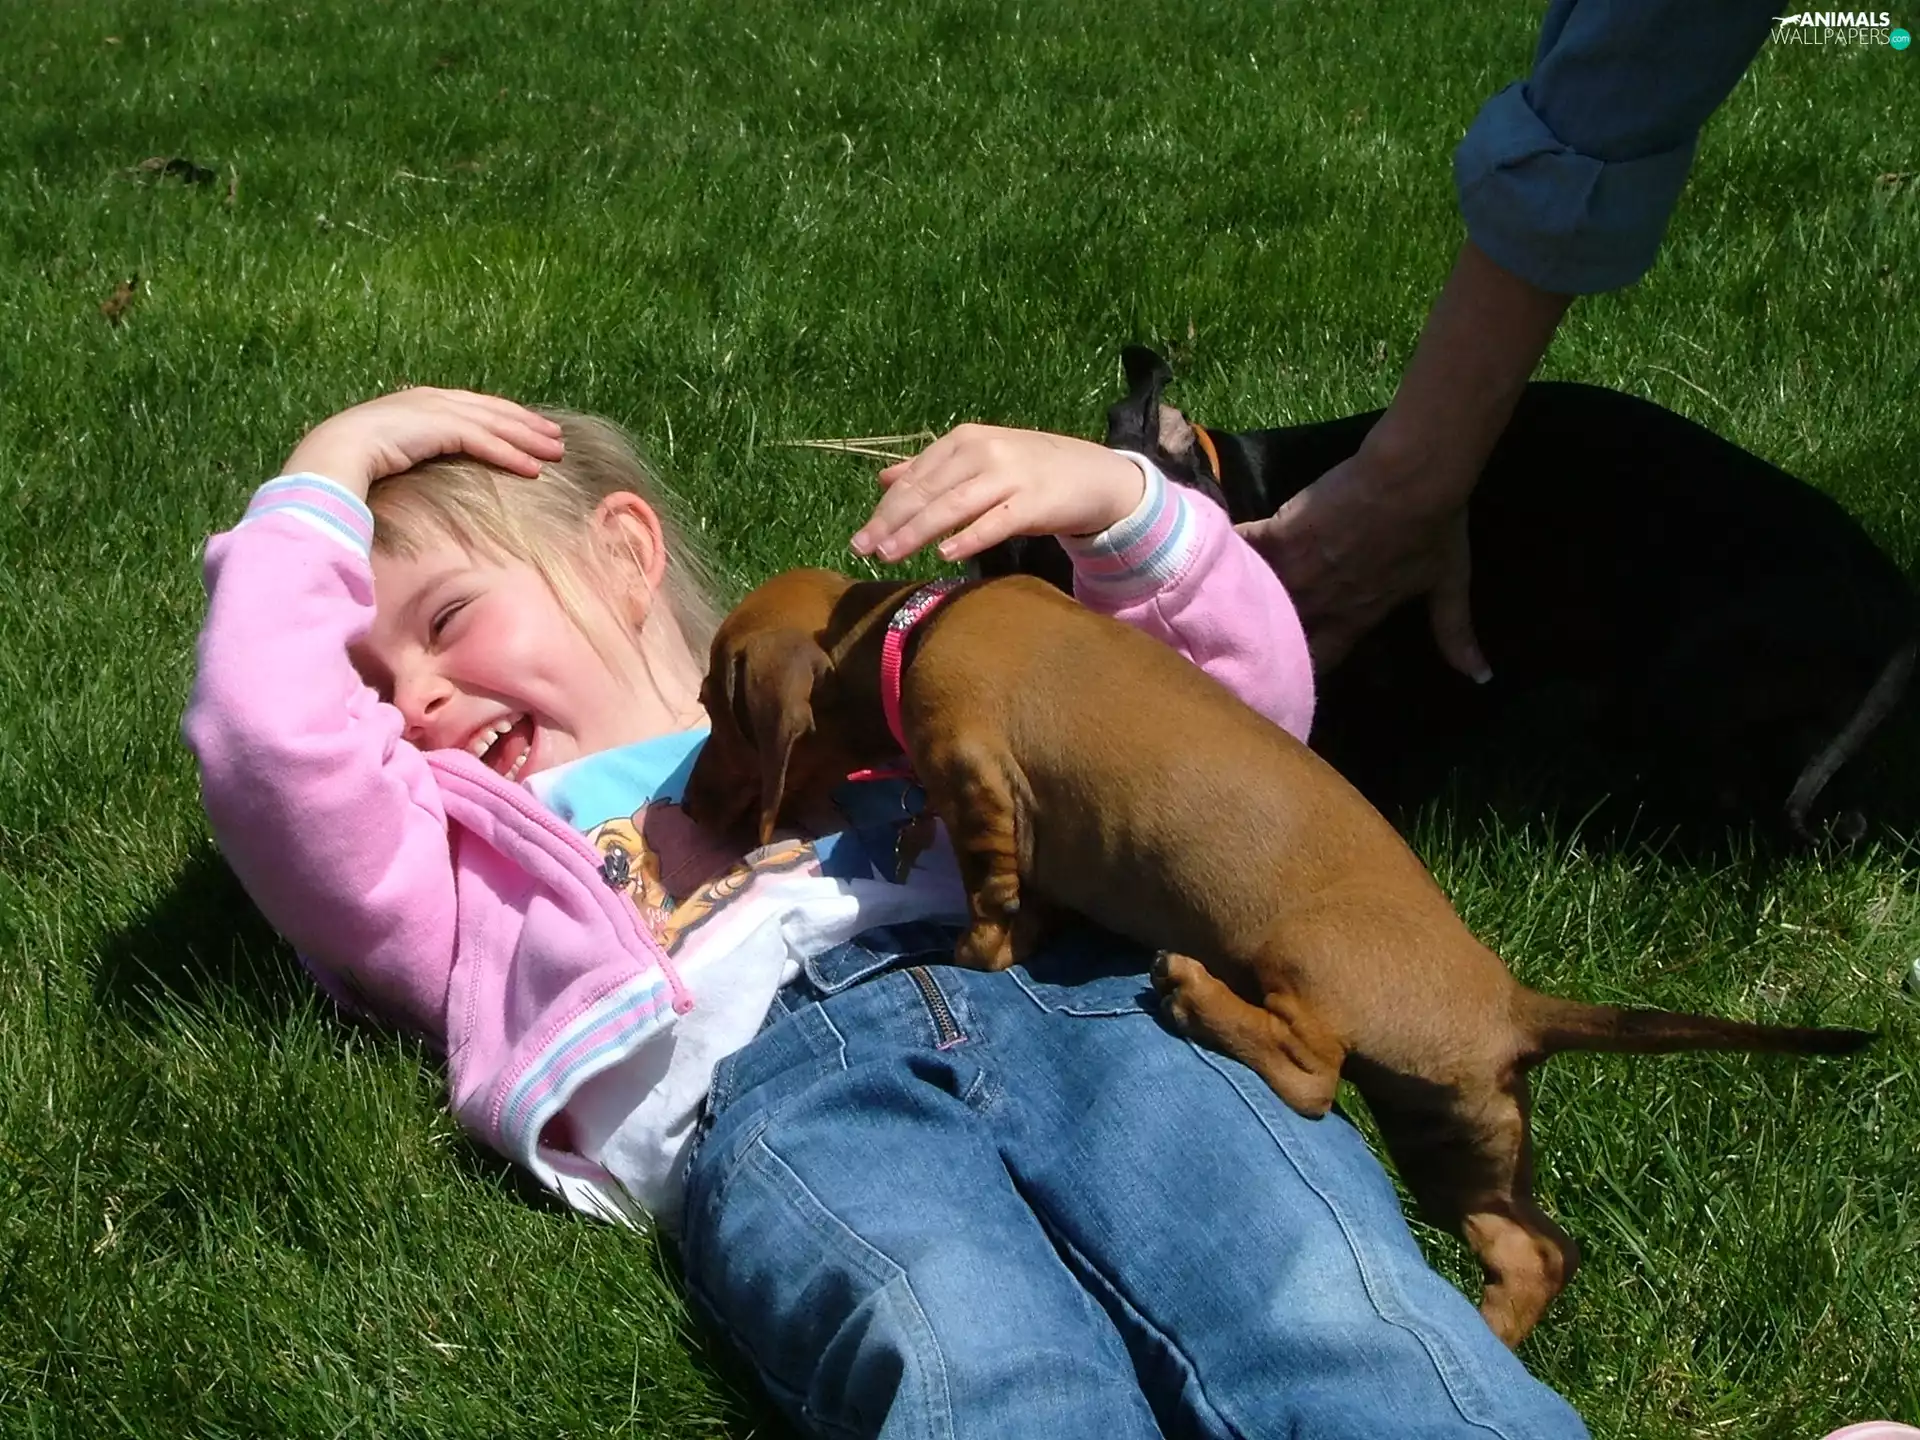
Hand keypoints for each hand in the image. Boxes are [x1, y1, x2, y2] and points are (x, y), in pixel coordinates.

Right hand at [281, 387, 564, 500]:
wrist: (332, 454)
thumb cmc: (352, 460)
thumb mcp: (388, 450)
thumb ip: (410, 450)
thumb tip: (419, 464)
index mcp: (419, 403)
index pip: (472, 408)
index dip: (504, 418)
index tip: (529, 429)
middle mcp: (431, 400)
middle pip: (492, 411)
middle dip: (526, 423)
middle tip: (556, 437)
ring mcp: (435, 410)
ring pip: (495, 424)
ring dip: (528, 439)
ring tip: (556, 452)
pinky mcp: (439, 427)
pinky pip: (484, 442)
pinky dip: (511, 455)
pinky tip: (534, 468)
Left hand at [850, 424, 1145, 563]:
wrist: (1092, 474)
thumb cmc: (1028, 470)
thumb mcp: (977, 460)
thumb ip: (932, 469)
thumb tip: (884, 479)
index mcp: (963, 440)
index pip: (915, 478)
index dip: (885, 509)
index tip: (861, 538)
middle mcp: (983, 451)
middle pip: (927, 491)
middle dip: (891, 522)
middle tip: (864, 549)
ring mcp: (1009, 475)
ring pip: (953, 506)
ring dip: (917, 531)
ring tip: (891, 553)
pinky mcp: (1033, 501)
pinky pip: (995, 522)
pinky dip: (968, 537)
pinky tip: (944, 553)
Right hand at [1236, 443, 1487, 679]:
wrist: (1412, 478)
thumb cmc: (1433, 527)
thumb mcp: (1448, 583)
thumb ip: (1455, 633)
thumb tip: (1483, 679)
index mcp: (1357, 617)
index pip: (1320, 660)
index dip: (1302, 670)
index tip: (1287, 673)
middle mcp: (1321, 602)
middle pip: (1279, 634)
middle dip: (1260, 640)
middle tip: (1239, 640)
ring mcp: (1297, 570)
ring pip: (1256, 598)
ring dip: (1238, 600)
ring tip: (1212, 605)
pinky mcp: (1280, 533)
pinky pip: (1244, 550)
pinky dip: (1227, 552)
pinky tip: (1204, 552)